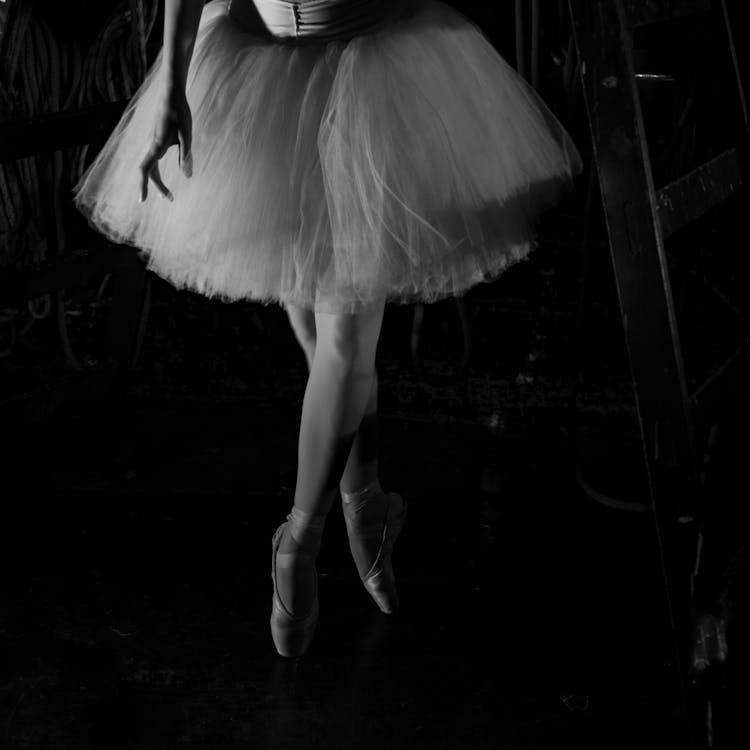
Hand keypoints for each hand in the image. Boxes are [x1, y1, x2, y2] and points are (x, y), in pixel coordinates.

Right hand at [139, 87, 192, 202]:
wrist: (172, 92)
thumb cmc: (180, 113)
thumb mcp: (187, 136)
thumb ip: (186, 155)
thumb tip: (187, 176)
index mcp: (156, 146)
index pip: (145, 170)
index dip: (143, 186)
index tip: (142, 201)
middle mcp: (151, 145)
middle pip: (149, 171)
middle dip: (157, 186)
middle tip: (171, 198)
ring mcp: (152, 142)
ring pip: (151, 165)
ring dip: (158, 179)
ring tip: (168, 193)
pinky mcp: (156, 138)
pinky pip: (154, 158)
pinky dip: (157, 169)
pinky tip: (166, 170)